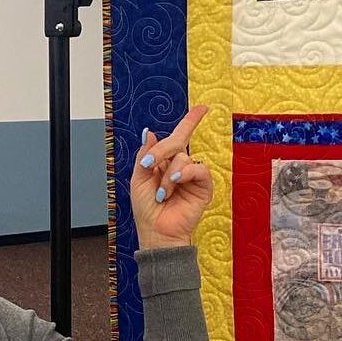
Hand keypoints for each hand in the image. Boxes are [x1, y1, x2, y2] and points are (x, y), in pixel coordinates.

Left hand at [131, 104, 213, 249]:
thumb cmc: (146, 210)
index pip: (179, 138)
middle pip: (177, 143)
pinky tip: (175, 183)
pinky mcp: (203, 187)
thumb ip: (145, 155)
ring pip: (183, 157)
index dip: (190, 121)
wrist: (156, 232)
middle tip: (150, 165)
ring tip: (162, 193)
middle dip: (161, 151)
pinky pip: (199, 169)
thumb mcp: (138, 179)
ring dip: (168, 175)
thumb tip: (150, 132)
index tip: (203, 108)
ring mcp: (192, 177)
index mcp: (165, 163)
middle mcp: (180, 167)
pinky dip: (185, 173)